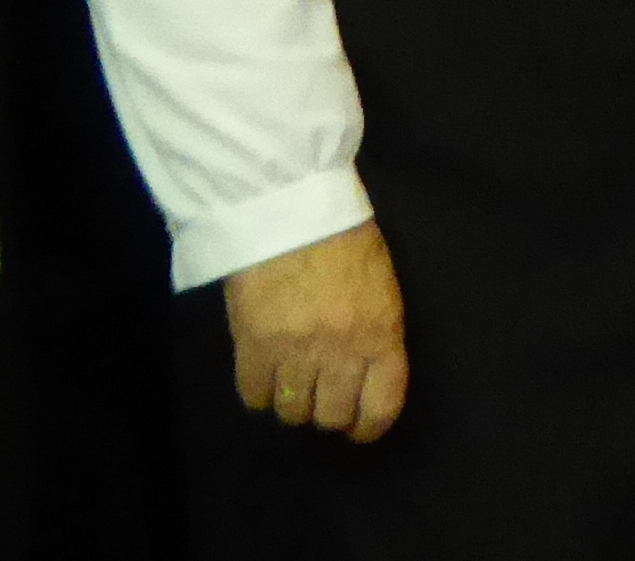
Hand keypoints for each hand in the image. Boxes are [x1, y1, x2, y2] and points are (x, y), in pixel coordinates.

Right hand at [221, 222, 406, 441]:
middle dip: (327, 412)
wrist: (289, 205)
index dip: (369, 426)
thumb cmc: (344, 235)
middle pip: (331, 415)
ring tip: (290, 384)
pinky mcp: (253, 345)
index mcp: (381, 335)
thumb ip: (376, 331)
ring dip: (292, 403)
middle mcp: (340, 353)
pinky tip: (262, 377)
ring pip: (292, 411)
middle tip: (320, 397)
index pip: (381, 407)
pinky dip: (258, 394)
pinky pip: (254, 395)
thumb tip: (366, 368)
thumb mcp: (380, 284)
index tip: (359, 428)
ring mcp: (294, 352)